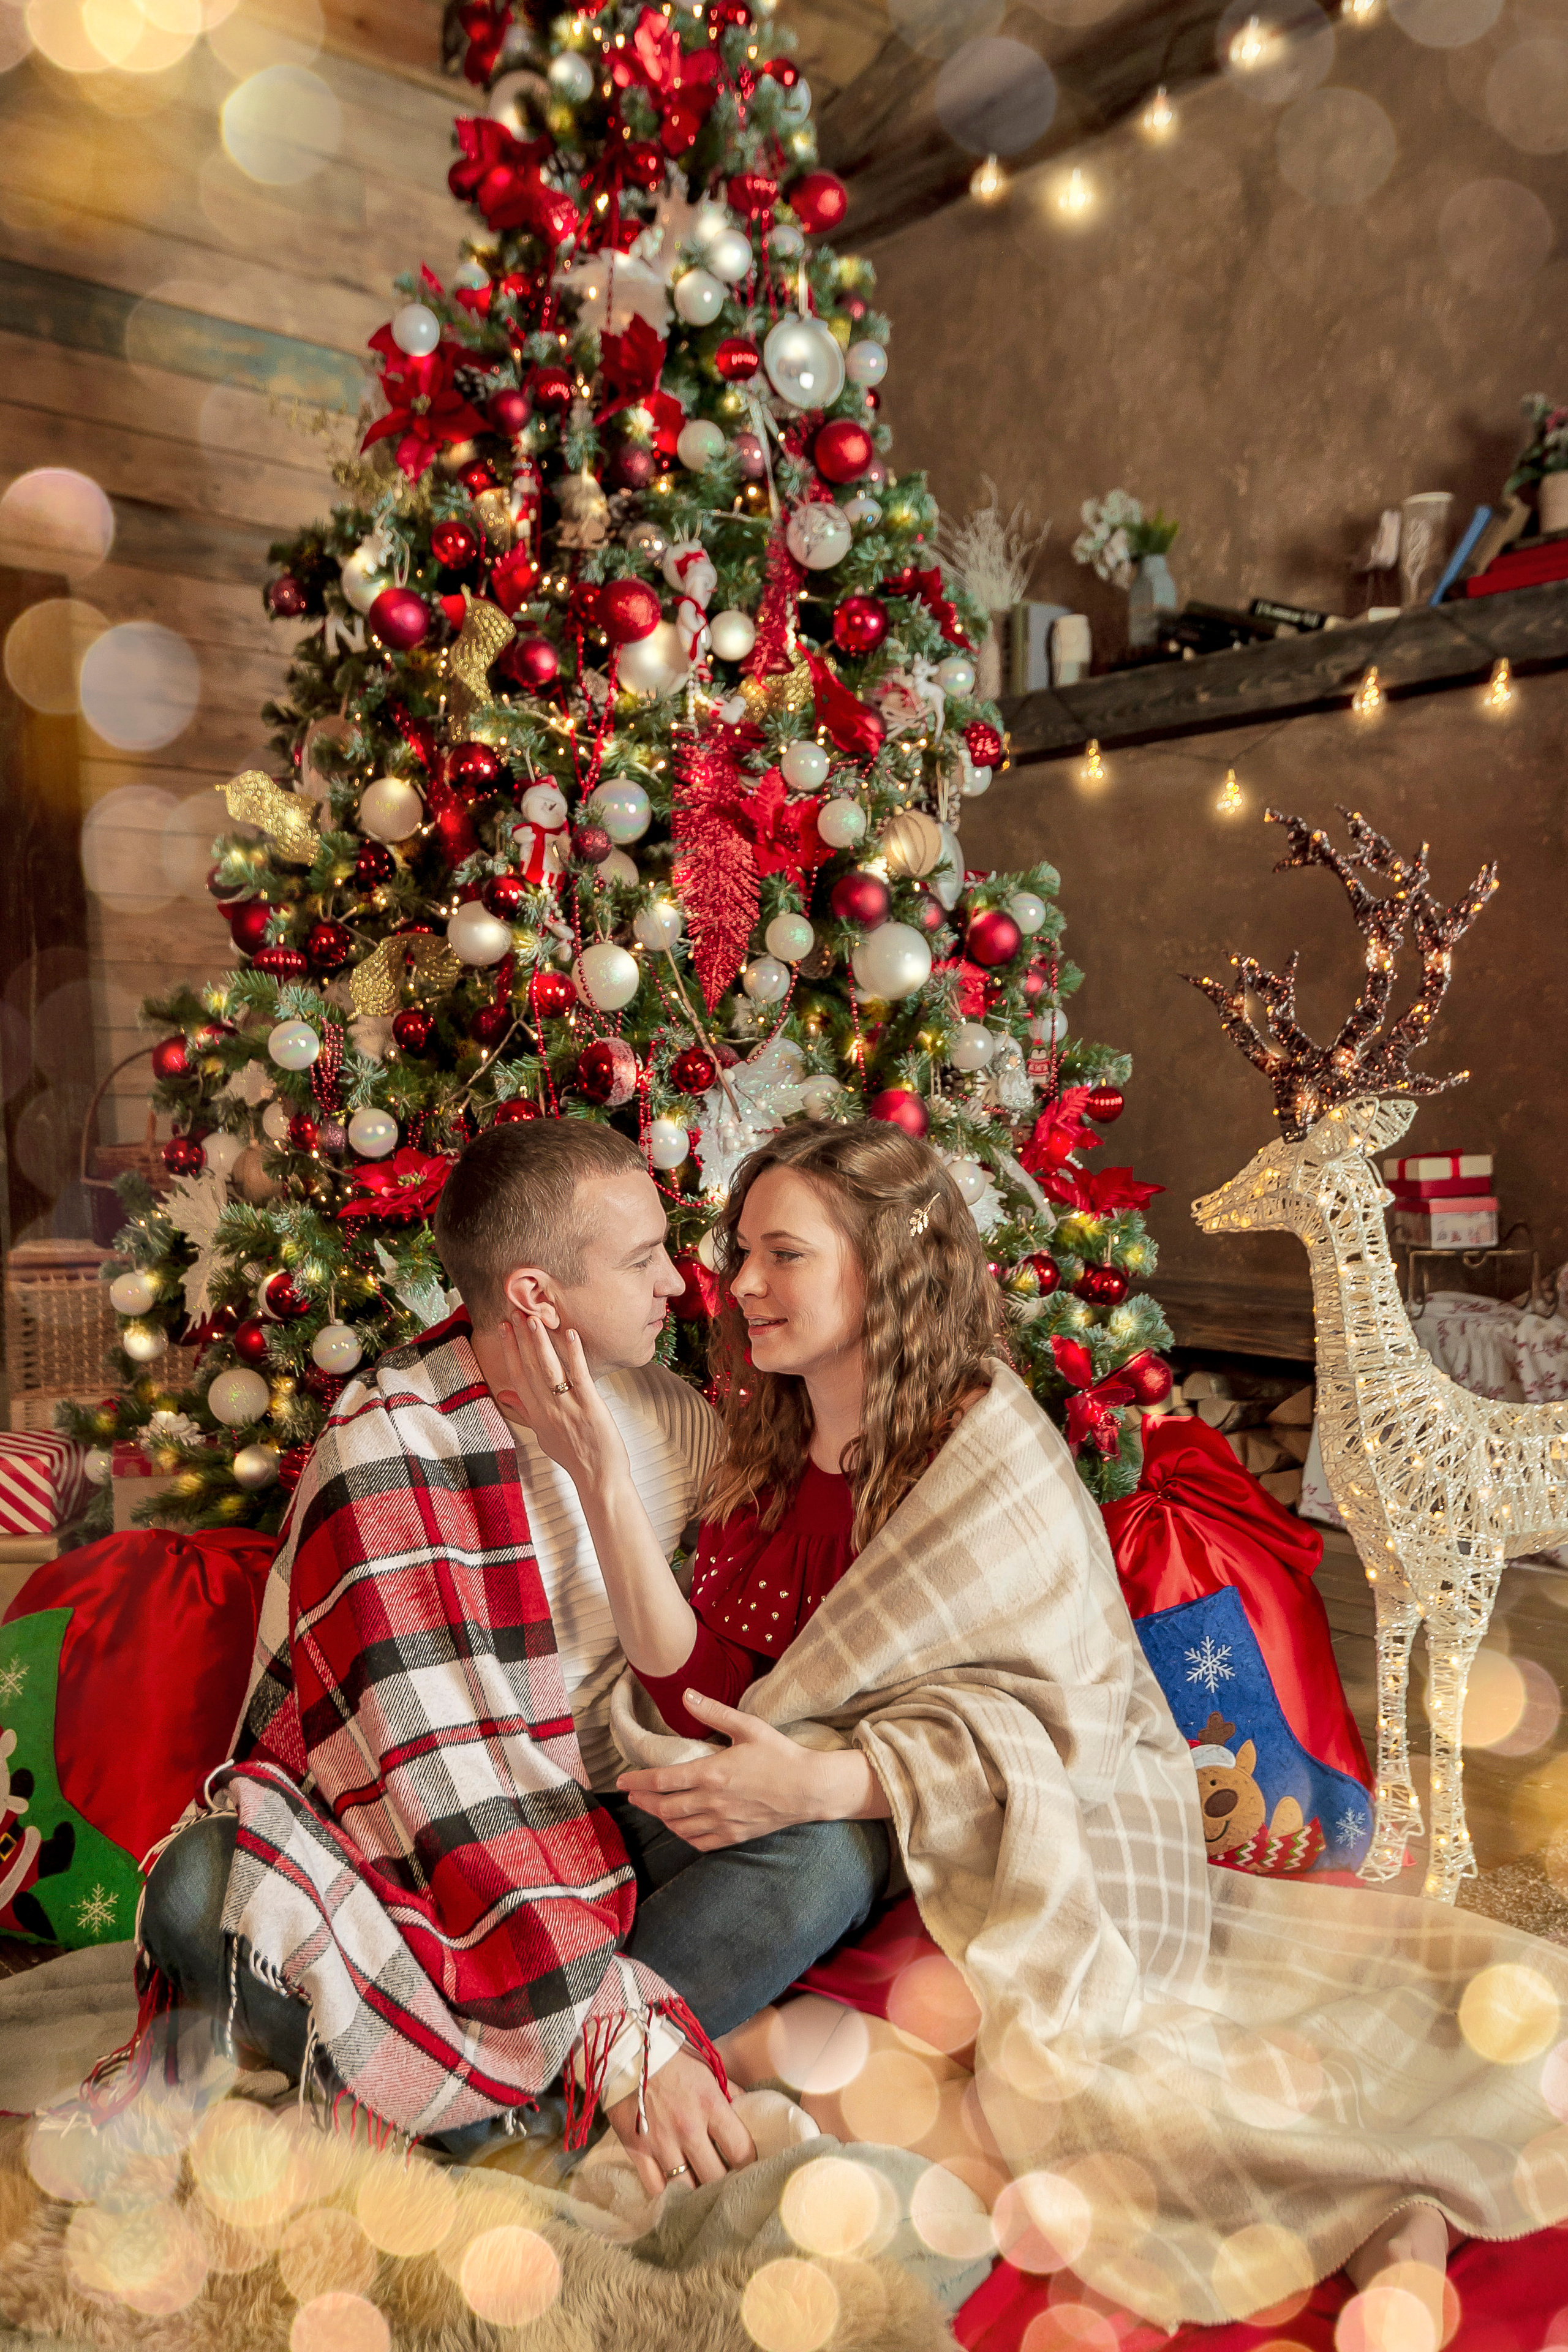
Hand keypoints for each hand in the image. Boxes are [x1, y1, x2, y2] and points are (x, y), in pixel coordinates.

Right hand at [495, 1314, 627, 1492]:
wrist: (598, 1478)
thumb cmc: (573, 1456)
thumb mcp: (543, 1436)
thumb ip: (525, 1412)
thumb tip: (505, 1394)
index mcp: (536, 1415)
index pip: (517, 1376)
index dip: (509, 1350)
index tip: (503, 1327)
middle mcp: (548, 1410)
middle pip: (529, 1368)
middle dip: (520, 1338)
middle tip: (514, 1311)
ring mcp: (568, 1408)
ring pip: (549, 1369)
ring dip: (540, 1342)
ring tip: (534, 1318)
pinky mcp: (590, 1407)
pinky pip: (579, 1376)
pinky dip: (573, 1354)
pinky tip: (570, 1335)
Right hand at [606, 2044, 755, 2199]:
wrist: (626, 2050)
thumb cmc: (672, 2057)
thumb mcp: (707, 2068)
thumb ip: (729, 2092)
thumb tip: (749, 2110)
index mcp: (710, 2104)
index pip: (740, 2150)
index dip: (748, 2163)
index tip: (746, 2165)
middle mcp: (687, 2128)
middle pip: (714, 2177)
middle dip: (722, 2182)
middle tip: (724, 2181)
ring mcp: (660, 2142)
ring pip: (685, 2188)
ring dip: (695, 2191)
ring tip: (699, 2189)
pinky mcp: (636, 2150)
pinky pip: (655, 2187)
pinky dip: (665, 2193)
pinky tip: (672, 2189)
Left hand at [617, 1691, 884, 1845]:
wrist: (809, 1788)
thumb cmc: (780, 1754)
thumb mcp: (748, 1726)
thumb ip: (714, 1711)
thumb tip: (686, 1694)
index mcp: (712, 1773)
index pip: (661, 1781)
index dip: (637, 1781)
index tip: (622, 1779)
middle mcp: (712, 1801)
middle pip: (664, 1807)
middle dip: (643, 1801)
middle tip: (632, 1794)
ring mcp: (722, 1822)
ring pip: (678, 1827)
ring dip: (660, 1818)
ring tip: (652, 1807)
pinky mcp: (734, 1836)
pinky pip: (699, 1842)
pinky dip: (683, 1835)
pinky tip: (680, 1826)